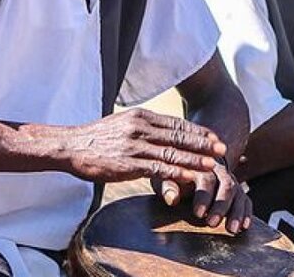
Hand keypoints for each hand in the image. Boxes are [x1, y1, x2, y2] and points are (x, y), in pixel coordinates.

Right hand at [61, 108, 225, 183]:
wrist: (71, 145)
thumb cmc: (96, 138)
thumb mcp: (123, 124)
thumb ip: (143, 127)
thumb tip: (160, 132)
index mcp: (141, 117)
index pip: (176, 123)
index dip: (197, 131)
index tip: (214, 136)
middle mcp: (141, 128)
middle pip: (179, 136)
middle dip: (203, 143)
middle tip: (223, 148)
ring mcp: (135, 145)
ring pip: (172, 152)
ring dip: (195, 159)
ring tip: (213, 165)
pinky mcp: (129, 163)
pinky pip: (157, 168)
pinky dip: (176, 172)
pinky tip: (189, 177)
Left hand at [154, 159, 252, 234]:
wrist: (186, 167)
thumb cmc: (172, 176)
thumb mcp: (165, 178)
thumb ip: (168, 187)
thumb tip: (172, 198)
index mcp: (200, 165)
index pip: (206, 178)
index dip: (203, 196)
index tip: (198, 213)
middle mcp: (218, 170)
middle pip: (226, 185)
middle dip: (221, 206)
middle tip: (212, 223)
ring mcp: (229, 179)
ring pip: (238, 193)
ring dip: (236, 212)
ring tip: (231, 230)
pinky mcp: (237, 190)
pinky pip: (245, 200)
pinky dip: (246, 213)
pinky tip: (245, 226)